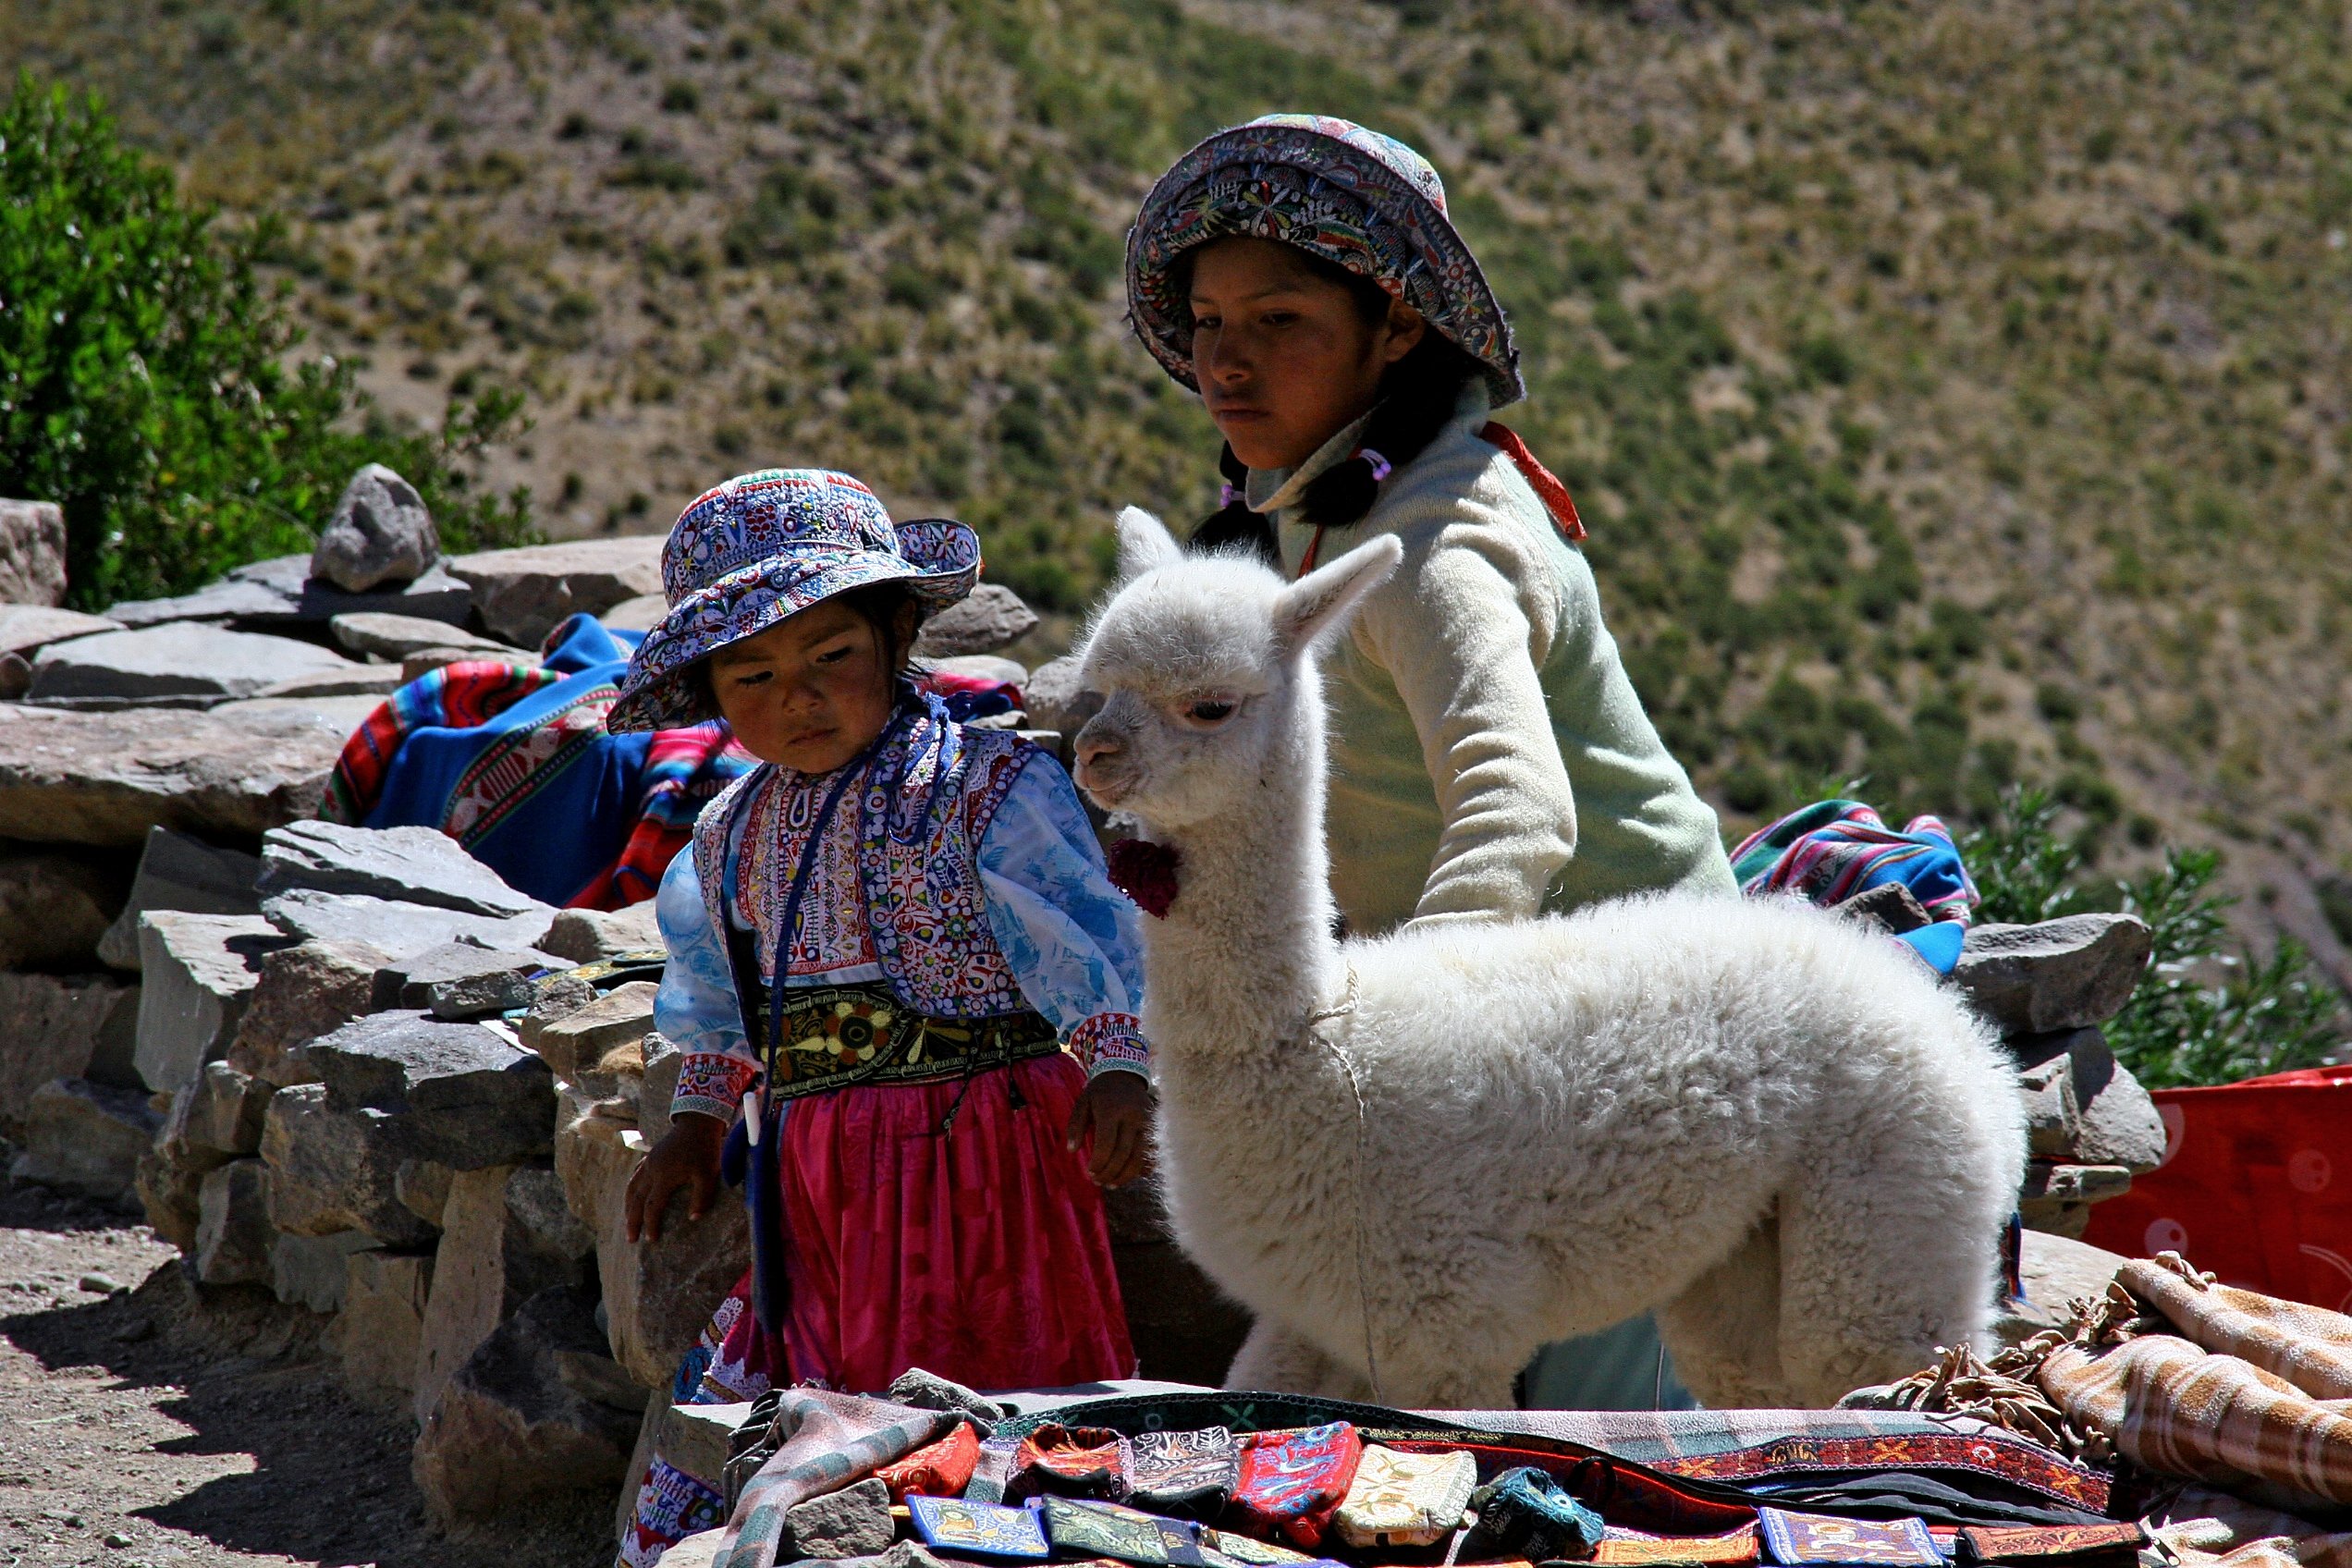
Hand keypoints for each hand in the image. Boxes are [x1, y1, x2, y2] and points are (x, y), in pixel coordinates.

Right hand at [624, 1111, 727, 1243]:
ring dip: (628, 1207)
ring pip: (631, 1188)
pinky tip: (633, 1198)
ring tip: (628, 1222)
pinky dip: (631, 1190)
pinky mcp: (650, 1156)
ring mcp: (648, 1162)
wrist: (698, 1123)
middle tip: (631, 1239)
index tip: (651, 1240)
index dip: (650, 1224)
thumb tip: (693, 1219)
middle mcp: (651, 1170)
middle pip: (636, 1200)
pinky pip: (635, 1176)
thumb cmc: (706, 1150)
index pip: (652, 1207)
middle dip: (632, 1221)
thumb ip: (702, 1197)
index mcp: (664, 1176)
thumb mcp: (709, 1174)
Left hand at [1065, 1071, 1153, 1188]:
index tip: (1090, 1172)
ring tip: (1112, 1184)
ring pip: (1140, 1157)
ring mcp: (1147, 1123)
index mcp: (1112, 1110)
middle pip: (1124, 1153)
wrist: (1125, 1076)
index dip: (1099, 1162)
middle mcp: (1133, 1117)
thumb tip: (1072, 1151)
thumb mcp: (1082, 1103)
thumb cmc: (1100, 1093)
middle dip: (1110, 1172)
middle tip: (1098, 1182)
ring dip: (1126, 1175)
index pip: (1107, 1143)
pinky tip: (1131, 1176)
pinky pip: (1152, 1153)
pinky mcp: (1155, 1129)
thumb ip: (1075, 1126)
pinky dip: (1143, 1168)